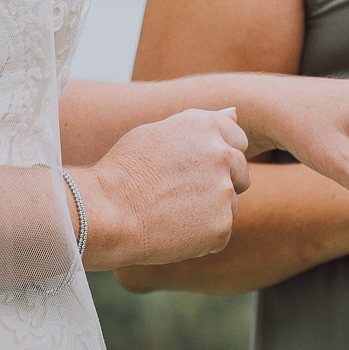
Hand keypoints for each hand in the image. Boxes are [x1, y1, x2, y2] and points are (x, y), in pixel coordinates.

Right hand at [74, 107, 250, 268]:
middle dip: (219, 184)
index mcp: (206, 125)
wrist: (107, 212)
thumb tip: (235, 113)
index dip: (216, 158)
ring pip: (230, 204)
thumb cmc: (125, 170)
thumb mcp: (158, 132)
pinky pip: (220, 232)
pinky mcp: (221, 225)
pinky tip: (173, 230)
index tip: (193, 170)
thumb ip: (201, 123)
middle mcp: (222, 154)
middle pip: (241, 173)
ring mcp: (224, 190)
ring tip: (170, 212)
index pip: (238, 140)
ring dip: (209, 211)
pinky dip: (202, 236)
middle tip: (180, 194)